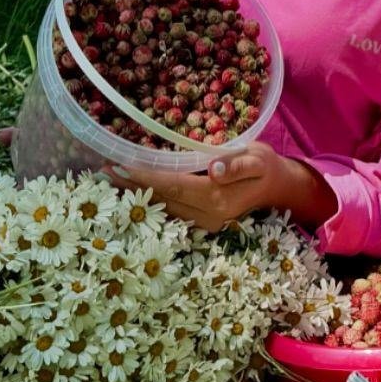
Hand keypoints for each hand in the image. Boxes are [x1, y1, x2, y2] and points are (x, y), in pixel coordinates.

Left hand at [110, 142, 335, 234]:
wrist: (278, 187)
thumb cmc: (266, 167)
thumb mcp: (257, 158)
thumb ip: (236, 164)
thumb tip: (212, 170)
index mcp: (216, 199)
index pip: (172, 187)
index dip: (144, 177)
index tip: (119, 166)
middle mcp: (206, 216)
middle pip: (161, 200)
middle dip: (131, 186)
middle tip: (102, 172)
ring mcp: (203, 223)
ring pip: (163, 209)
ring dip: (135, 195)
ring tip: (110, 180)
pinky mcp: (201, 221)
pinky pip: (170, 211)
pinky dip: (149, 201)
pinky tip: (133, 192)